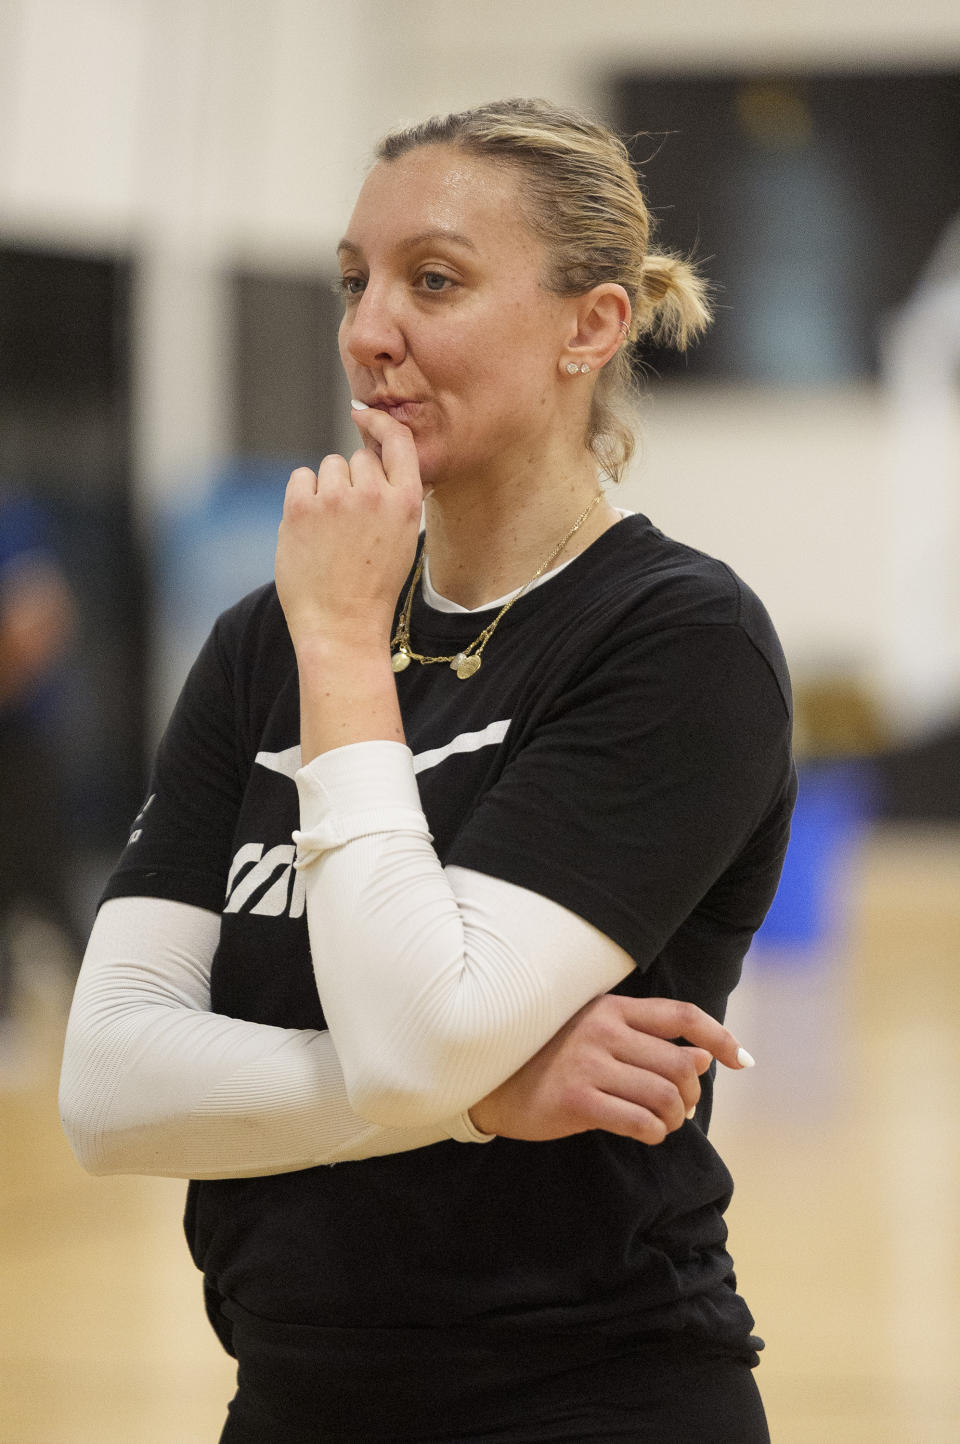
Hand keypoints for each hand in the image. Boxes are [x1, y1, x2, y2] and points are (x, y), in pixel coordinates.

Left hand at [275, 405, 423, 652]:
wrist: (343, 626)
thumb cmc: (374, 587)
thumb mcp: (403, 539)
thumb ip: (394, 498)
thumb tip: (375, 460)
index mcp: (406, 502)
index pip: (398, 442)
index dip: (381, 424)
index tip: (365, 416)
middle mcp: (372, 494)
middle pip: (357, 459)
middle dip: (352, 481)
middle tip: (350, 523)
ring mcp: (335, 500)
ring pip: (328, 467)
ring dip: (326, 490)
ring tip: (330, 531)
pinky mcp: (301, 509)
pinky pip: (300, 478)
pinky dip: (303, 497)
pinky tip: (310, 527)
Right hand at [469, 994, 752, 1145]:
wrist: (489, 1081)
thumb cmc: (549, 1057)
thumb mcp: (593, 1033)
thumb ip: (644, 1039)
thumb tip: (703, 1059)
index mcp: (611, 1007)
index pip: (682, 1016)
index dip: (719, 1037)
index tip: (740, 1061)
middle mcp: (603, 1030)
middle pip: (682, 1063)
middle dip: (692, 1093)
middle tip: (679, 1107)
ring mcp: (589, 1064)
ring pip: (666, 1096)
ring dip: (674, 1118)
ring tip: (661, 1122)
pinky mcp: (577, 1101)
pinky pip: (639, 1122)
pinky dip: (654, 1132)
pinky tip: (646, 1133)